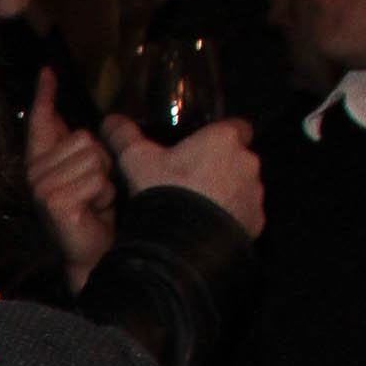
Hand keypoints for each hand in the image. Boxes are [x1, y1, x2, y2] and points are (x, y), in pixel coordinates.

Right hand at [25, 68, 116, 289]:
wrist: (93, 255)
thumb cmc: (93, 216)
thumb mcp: (92, 173)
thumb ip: (85, 147)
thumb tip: (102, 122)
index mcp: (44, 163)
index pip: (42, 122)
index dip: (44, 96)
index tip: (48, 72)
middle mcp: (36, 173)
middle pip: (84, 138)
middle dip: (102, 163)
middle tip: (95, 192)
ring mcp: (42, 188)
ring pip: (94, 158)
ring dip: (106, 182)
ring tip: (96, 203)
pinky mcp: (54, 201)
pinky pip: (96, 179)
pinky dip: (104, 196)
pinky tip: (94, 211)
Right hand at [101, 108, 265, 237]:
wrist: (179, 242)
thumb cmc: (163, 194)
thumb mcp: (137, 161)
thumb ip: (126, 137)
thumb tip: (110, 122)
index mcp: (223, 139)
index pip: (237, 127)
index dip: (221, 137)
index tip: (204, 149)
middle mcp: (246, 162)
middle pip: (237, 159)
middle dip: (220, 168)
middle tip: (191, 183)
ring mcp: (253, 193)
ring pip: (242, 187)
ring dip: (226, 194)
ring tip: (197, 209)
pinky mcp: (255, 221)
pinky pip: (245, 214)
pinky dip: (230, 219)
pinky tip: (207, 227)